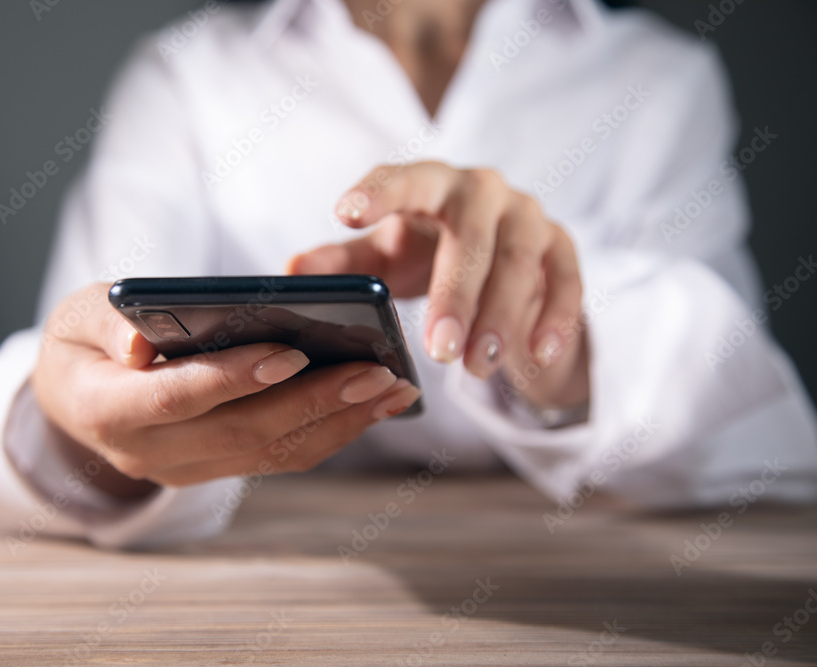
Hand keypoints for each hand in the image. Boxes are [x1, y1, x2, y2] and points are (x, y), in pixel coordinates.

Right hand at [29, 284, 421, 492]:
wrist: (77, 399)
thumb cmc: (81, 344)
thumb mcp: (75, 317)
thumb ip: (105, 324)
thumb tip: (141, 342)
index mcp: (105, 411)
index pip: (176, 399)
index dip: (233, 378)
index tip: (292, 353)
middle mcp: (148, 453)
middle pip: (242, 432)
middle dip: (314, 402)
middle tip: (375, 372)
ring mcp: (185, 469)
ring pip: (271, 453)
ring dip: (337, 423)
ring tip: (391, 389)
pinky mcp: (216, 468)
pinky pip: (278, 457)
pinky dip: (328, 432)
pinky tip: (369, 405)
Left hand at [289, 162, 588, 409]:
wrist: (496, 264)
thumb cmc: (426, 254)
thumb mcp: (383, 260)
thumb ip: (343, 265)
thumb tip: (291, 272)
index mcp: (430, 184)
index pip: (404, 178)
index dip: (377, 193)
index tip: (346, 213)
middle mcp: (482, 191)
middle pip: (470, 234)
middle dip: (455, 294)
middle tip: (437, 351)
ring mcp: (528, 216)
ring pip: (519, 262)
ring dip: (501, 317)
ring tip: (475, 367)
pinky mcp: (562, 248)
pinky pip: (568, 281)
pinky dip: (555, 319)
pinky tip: (536, 356)